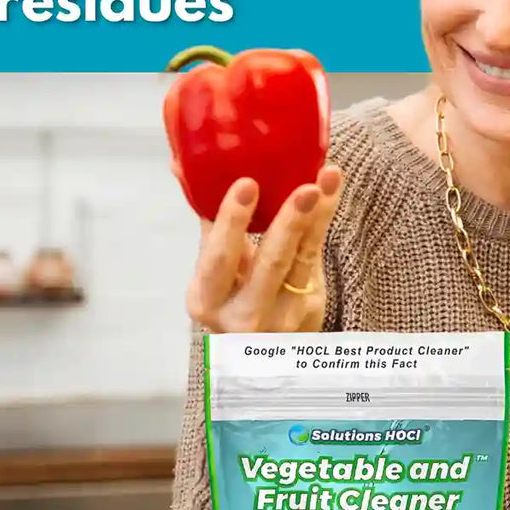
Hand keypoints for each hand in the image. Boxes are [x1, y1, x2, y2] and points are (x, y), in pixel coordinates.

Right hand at [184, 167, 342, 334]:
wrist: (261, 347)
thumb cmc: (232, 297)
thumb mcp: (214, 272)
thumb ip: (208, 223)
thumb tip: (180, 162)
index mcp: (206, 299)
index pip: (218, 259)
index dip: (232, 222)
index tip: (247, 184)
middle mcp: (241, 316)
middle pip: (268, 265)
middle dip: (288, 223)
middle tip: (305, 188)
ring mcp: (281, 317)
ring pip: (301, 259)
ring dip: (316, 216)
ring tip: (326, 179)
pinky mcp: (309, 310)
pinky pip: (315, 259)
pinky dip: (323, 222)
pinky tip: (329, 192)